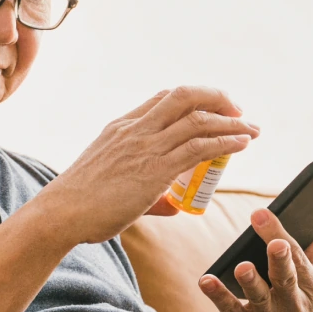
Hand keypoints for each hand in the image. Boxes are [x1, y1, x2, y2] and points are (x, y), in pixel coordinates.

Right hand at [34, 87, 257, 243]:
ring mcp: (146, 147)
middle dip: (216, 98)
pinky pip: (199, 148)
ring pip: (198, 120)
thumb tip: (174, 204)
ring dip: (231, 122)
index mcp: (121, 127)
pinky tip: (241, 144)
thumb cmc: (81, 205)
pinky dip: (225, 143)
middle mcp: (135, 130)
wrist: (61, 214)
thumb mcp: (112, 183)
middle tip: (237, 110)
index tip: (212, 106)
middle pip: (184, 96)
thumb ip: (148, 191)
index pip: (162, 98)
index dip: (192, 98)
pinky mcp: (155, 170)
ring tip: (251, 129)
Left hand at [201, 209, 312, 311]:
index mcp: (310, 291)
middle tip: (273, 242)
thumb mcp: (309, 290)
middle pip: (285, 279)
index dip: (282, 235)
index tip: (264, 213)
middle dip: (280, 260)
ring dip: (251, 281)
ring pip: (259, 298)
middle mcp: (293, 307)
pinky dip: (218, 296)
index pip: (298, 259)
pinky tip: (206, 281)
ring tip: (242, 266)